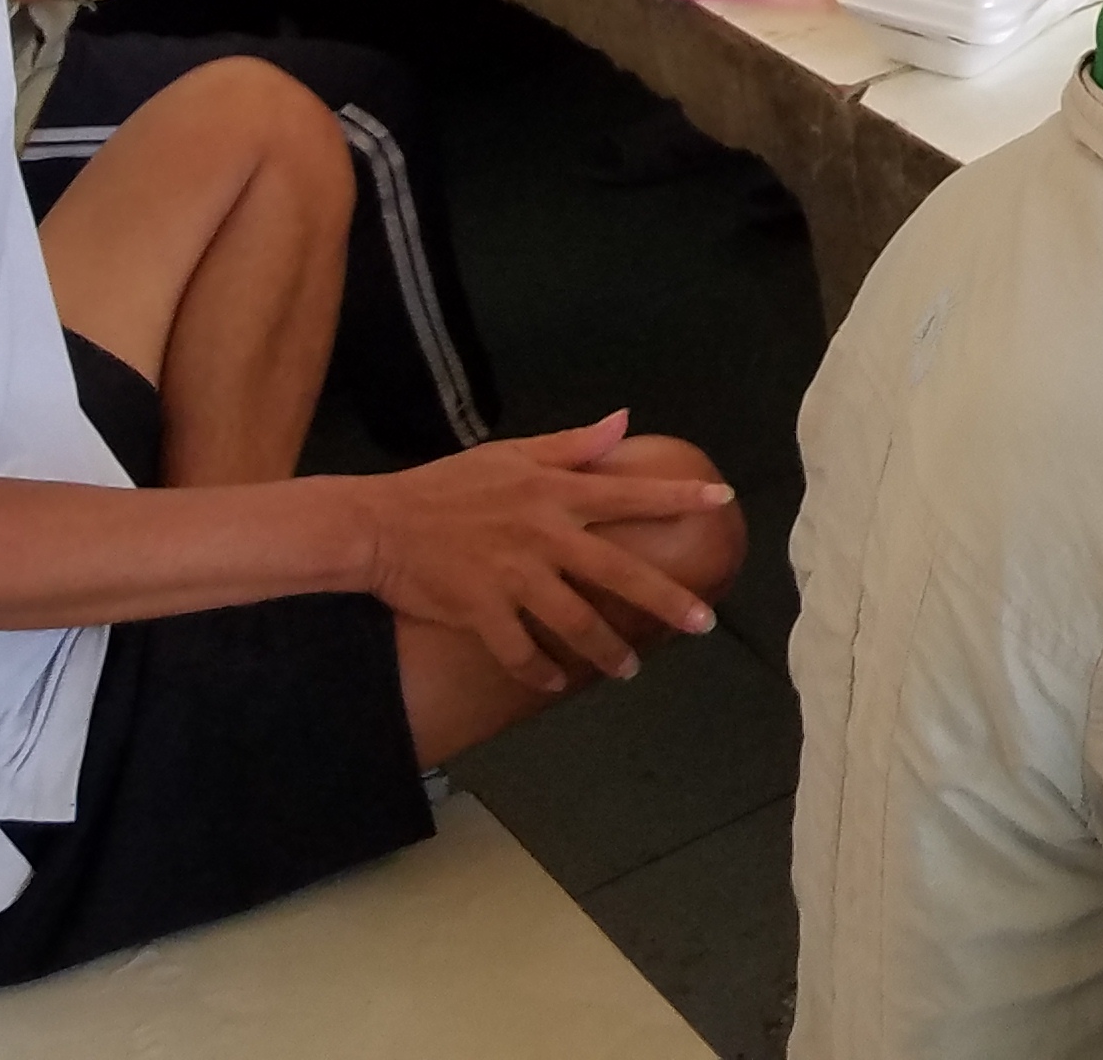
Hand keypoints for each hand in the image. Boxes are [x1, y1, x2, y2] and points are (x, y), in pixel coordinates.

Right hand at [363, 412, 734, 686]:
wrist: (381, 524)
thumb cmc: (449, 485)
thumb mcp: (511, 452)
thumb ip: (571, 445)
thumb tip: (623, 420)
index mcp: (554, 492)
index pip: (628, 493)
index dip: (676, 498)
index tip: (722, 502)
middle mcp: (542, 535)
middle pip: (617, 571)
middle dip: (665, 599)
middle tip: (702, 623)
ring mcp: (512, 577)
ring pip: (574, 621)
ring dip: (607, 650)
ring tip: (630, 668)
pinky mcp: (481, 611)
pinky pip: (519, 652)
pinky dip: (539, 671)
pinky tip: (556, 682)